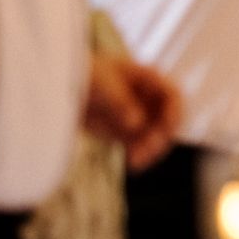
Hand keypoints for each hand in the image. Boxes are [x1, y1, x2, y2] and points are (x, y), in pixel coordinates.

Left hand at [83, 54, 180, 169]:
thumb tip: (136, 123)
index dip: (173, 111)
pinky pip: (139, 147)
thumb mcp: (105, 85)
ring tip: (138, 161)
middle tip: (151, 148)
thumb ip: (121, 103)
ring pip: (155, 137)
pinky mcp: (125, 134)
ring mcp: (139, 118)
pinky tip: (133, 163)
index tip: (166, 127)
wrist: (64, 88)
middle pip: (167, 120)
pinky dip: (139, 156)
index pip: (172, 96)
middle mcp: (149, 100)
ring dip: (151, 150)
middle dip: (162, 136)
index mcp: (149, 80)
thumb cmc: (87, 76)